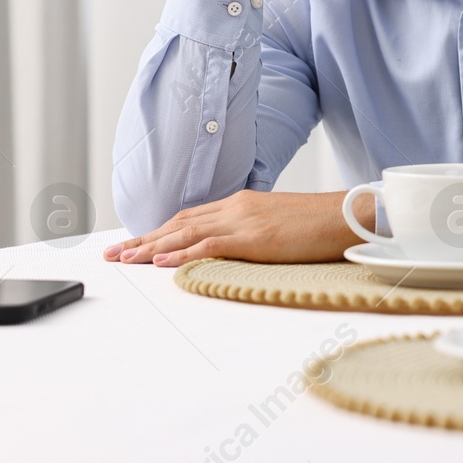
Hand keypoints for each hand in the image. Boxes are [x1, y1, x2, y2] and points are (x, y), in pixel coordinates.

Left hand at [102, 189, 366, 267]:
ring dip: (149, 247)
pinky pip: (210, 245)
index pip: (190, 216)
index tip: (133, 243)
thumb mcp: (281, 223)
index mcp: (243, 202)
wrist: (351, 215)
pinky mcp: (255, 237)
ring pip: (186, 232)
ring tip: (123, 259)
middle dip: (141, 238)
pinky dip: (181, 252)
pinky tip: (160, 260)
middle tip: (111, 254)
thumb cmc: (323, 224)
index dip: (159, 230)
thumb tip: (236, 247)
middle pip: (179, 222)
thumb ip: (255, 231)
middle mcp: (237, 206)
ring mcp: (245, 220)